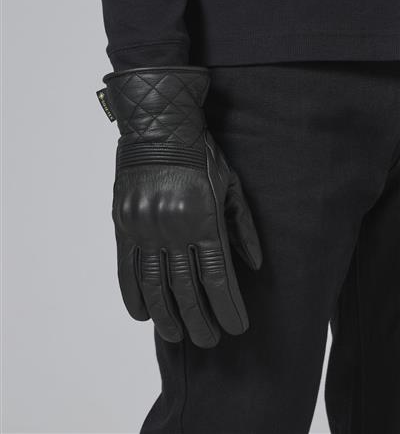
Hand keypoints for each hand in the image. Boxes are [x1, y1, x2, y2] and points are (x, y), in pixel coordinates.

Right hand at [102, 67, 261, 347]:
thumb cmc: (201, 156)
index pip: (218, 278)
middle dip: (199, 320)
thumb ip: (242, 227)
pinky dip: (132, 294)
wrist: (158, 129)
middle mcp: (173, 229)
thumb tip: (255, 265)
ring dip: (166, 315)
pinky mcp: (124, 225)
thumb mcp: (231, 186)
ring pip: (154, 284)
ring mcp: (145, 228)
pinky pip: (127, 268)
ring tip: (177, 335)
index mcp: (203, 220)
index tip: (236, 328)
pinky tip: (141, 314)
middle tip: (208, 341)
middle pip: (186, 288)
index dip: (227, 308)